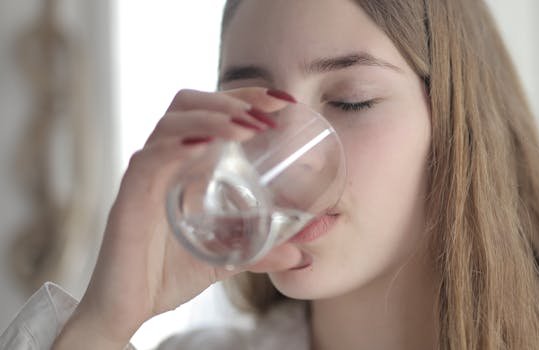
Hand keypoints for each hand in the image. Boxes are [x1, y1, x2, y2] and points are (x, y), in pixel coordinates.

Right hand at [53, 88, 302, 349]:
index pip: (212, 112)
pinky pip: (151, 158)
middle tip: (270, 110)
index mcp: (186, 165)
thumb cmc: (168, 275)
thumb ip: (261, 252)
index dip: (245, 98)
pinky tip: (206, 146)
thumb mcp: (227, 259)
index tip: (284, 101)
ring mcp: (147, 174)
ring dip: (214, 117)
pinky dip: (179, 145)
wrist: (128, 309)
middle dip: (233, 99)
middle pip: (191, 103)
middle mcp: (165, 161)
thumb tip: (301, 254)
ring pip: (173, 122)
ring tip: (249, 127)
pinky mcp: (131, 196)